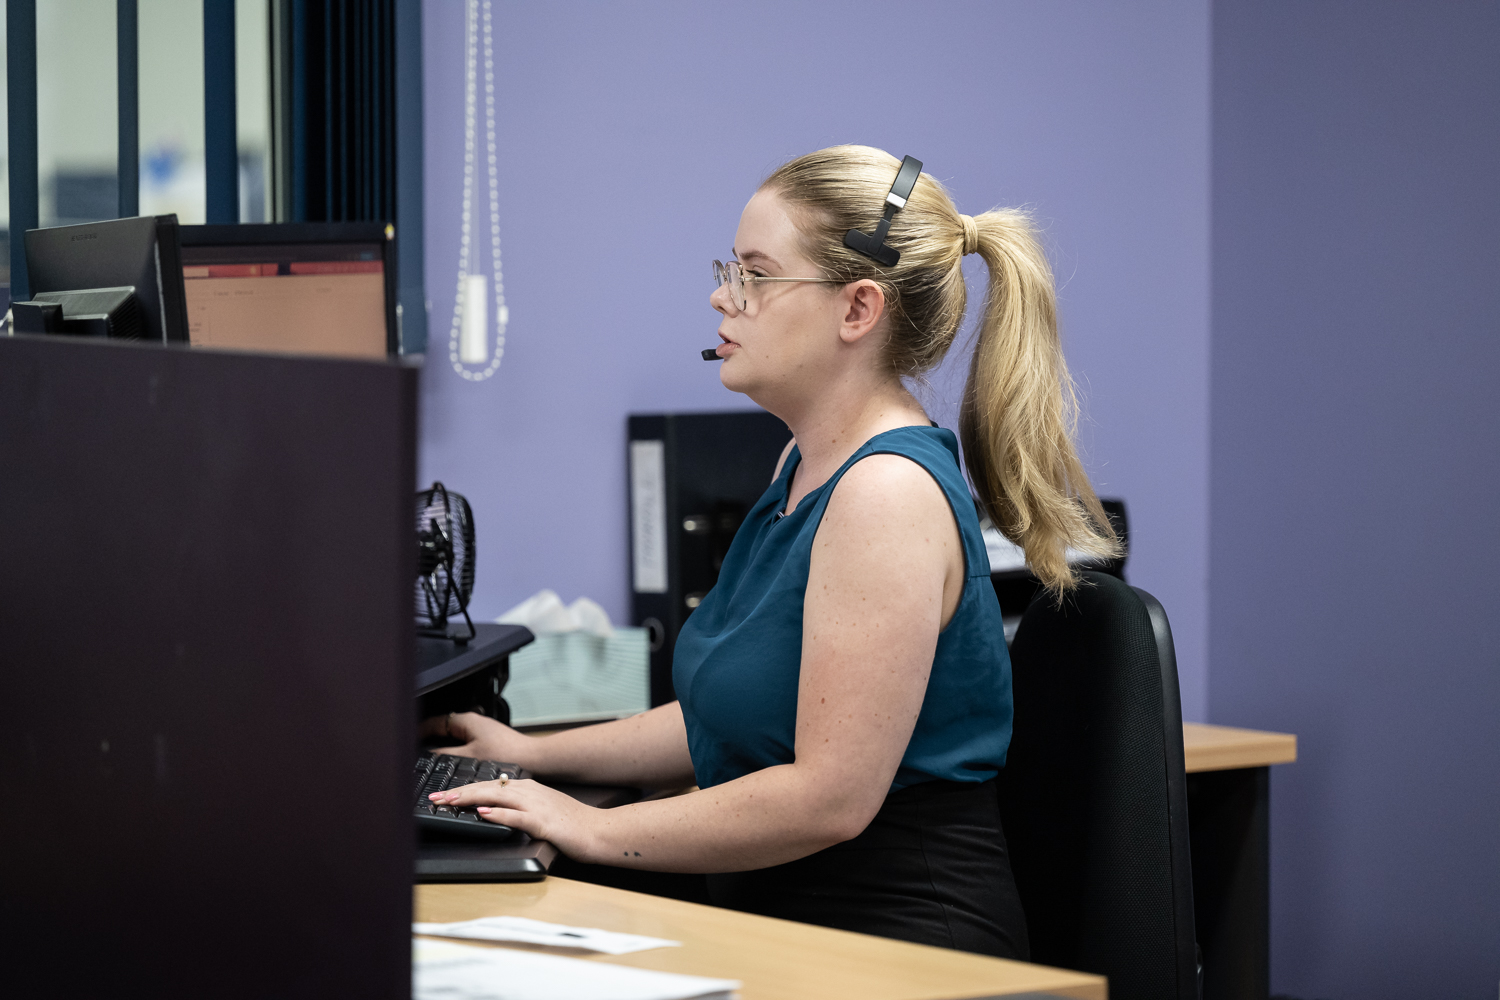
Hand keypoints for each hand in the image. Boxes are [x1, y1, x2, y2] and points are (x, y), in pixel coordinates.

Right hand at [420, 711, 531, 765]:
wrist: (531, 758)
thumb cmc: (505, 753)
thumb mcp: (469, 757)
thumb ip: (445, 754)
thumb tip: (428, 755)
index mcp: (465, 720)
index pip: (433, 722)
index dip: (418, 732)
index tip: (407, 741)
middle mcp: (471, 721)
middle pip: (441, 727)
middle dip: (427, 738)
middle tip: (414, 752)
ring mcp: (479, 729)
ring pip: (452, 735)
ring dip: (440, 744)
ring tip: (428, 758)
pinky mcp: (486, 739)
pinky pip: (461, 741)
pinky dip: (452, 748)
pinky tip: (450, 761)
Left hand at [430, 778, 599, 860]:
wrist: (599, 830)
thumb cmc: (572, 824)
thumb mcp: (542, 809)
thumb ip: (519, 805)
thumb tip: (492, 806)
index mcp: (528, 789)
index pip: (489, 785)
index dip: (465, 789)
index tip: (444, 795)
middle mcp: (530, 792)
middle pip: (488, 788)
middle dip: (459, 792)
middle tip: (436, 798)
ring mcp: (537, 806)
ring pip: (497, 797)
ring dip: (470, 799)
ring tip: (449, 802)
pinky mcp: (544, 822)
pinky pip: (517, 816)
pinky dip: (498, 813)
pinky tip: (483, 812)